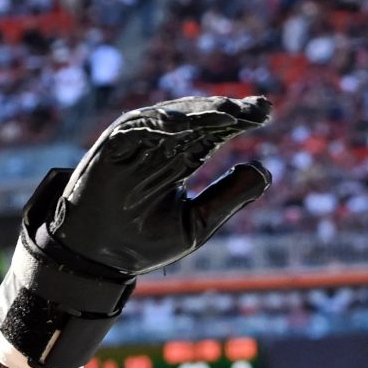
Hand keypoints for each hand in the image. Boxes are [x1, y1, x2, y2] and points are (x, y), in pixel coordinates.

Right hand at [34, 95, 273, 282]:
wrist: (100, 259)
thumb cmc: (144, 243)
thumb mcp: (197, 223)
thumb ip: (229, 198)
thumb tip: (265, 170)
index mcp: (181, 160)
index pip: (215, 133)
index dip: (240, 121)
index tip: (267, 112)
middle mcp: (161, 147)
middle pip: (199, 119)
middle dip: (228, 111)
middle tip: (259, 107)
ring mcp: (136, 145)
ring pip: (172, 117)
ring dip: (199, 112)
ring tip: (228, 111)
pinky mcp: (111, 148)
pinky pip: (135, 127)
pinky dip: (158, 122)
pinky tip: (185, 121)